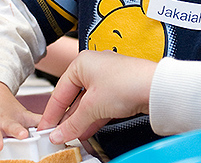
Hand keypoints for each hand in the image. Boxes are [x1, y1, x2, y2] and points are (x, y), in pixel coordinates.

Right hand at [37, 51, 156, 142]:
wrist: (155, 87)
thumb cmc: (127, 83)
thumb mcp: (93, 107)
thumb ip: (73, 123)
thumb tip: (59, 133)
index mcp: (82, 63)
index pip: (60, 91)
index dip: (51, 113)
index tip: (46, 129)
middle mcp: (94, 66)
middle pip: (74, 97)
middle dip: (67, 118)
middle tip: (57, 135)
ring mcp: (108, 77)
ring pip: (88, 103)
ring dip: (80, 121)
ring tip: (70, 137)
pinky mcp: (119, 89)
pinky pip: (100, 105)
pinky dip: (93, 118)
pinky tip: (86, 132)